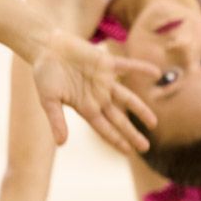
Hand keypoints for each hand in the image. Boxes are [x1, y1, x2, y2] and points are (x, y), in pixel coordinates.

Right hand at [29, 31, 159, 154]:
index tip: (128, 152)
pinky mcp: (106, 63)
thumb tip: (61, 143)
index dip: (116, 140)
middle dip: (131, 133)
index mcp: (84, 107)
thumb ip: (56, 120)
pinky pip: (128, 66)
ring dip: (141, 109)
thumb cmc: (45, 75)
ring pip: (127, 98)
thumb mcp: (48, 100)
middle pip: (118, 118)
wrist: (46, 48)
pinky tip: (156, 73)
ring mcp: (103, 81)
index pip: (104, 128)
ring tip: (153, 123)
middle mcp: (97, 96)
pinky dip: (141, 68)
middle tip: (145, 147)